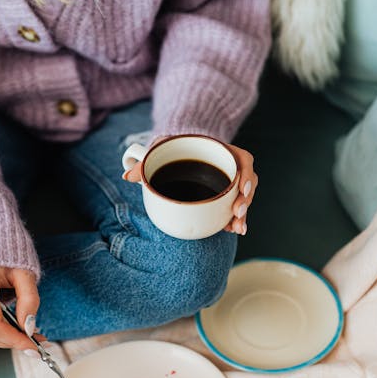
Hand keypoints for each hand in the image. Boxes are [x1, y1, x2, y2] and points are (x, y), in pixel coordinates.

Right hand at [0, 266, 41, 349]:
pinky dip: (0, 330)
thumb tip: (29, 327)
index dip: (15, 340)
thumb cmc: (7, 250)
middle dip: (13, 341)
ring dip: (7, 338)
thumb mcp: (25, 273)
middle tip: (37, 341)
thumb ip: (29, 300)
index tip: (36, 346)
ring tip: (29, 333)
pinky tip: (15, 326)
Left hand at [123, 142, 257, 235]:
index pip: (244, 159)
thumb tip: (128, 176)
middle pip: (248, 182)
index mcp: (221, 150)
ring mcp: (230, 181)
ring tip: (236, 228)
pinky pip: (236, 206)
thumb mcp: (162, 148)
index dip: (247, 174)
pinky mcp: (226, 194)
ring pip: (244, 197)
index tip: (242, 188)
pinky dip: (235, 219)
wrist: (180, 148)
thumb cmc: (174, 147)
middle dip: (245, 200)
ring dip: (242, 214)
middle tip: (236, 213)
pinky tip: (232, 230)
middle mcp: (230, 165)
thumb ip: (147, 161)